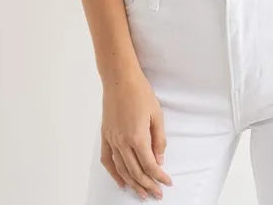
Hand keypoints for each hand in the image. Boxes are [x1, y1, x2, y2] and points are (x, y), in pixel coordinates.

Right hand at [100, 71, 172, 199]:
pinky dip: (114, 173)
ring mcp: (112, 140)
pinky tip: (121, 182)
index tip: (167, 183)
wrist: (120, 79)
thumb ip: (159, 139)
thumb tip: (159, 160)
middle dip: (148, 185)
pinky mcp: (105, 136)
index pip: (150, 165)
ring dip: (132, 184)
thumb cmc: (140, 92)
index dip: (159, 177)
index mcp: (137, 137)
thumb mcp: (157, 114)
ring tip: (141, 194)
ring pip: (122, 170)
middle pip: (136, 172)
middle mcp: (123, 142)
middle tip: (157, 194)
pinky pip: (107, 160)